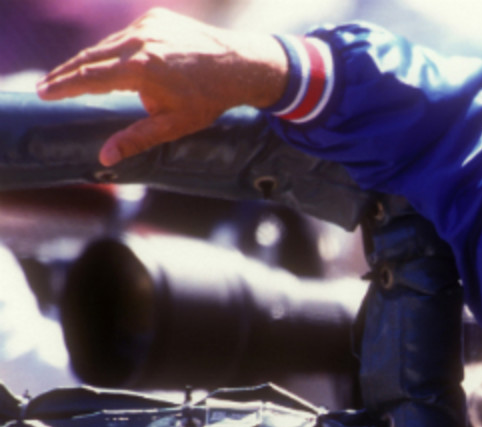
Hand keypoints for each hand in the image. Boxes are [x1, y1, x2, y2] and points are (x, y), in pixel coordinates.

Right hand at [36, 7, 287, 165]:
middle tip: (47, 85)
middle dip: (68, 73)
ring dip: (94, 62)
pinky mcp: (155, 17)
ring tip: (77, 78)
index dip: (63, 86)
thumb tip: (106, 158)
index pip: (90, 78)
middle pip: (91, 58)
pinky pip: (127, 36)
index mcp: (141, 69)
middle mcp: (140, 42)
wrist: (242, 65)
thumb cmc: (210, 99)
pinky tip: (117, 65)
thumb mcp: (175, 125)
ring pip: (108, 46)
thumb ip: (137, 139)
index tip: (43, 92)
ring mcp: (147, 26)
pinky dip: (119, 50)